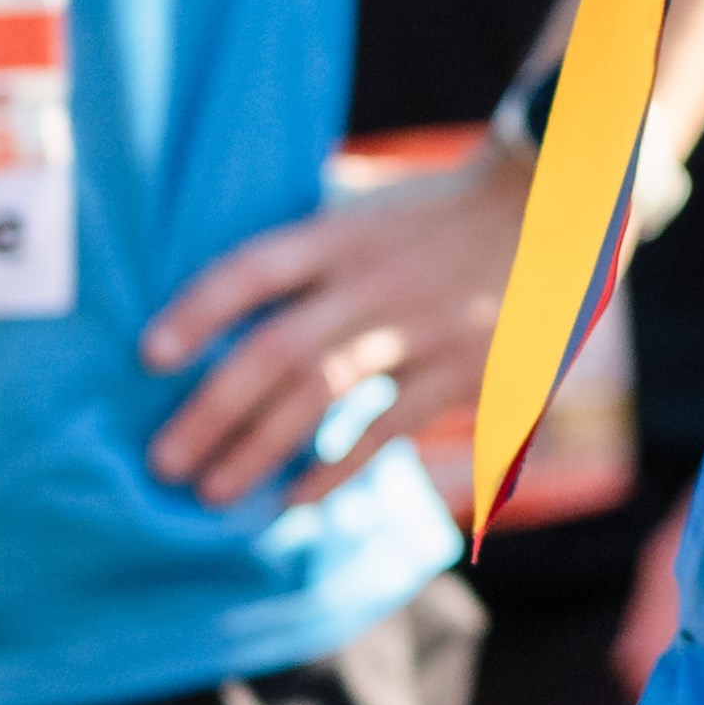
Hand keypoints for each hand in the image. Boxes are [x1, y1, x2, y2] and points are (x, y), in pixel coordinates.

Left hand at [143, 154, 528, 510]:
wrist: (555, 211)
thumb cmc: (438, 213)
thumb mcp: (367, 206)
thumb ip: (305, 247)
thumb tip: (214, 285)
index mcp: (343, 234)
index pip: (255, 268)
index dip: (197, 309)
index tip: (148, 356)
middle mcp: (375, 283)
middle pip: (278, 350)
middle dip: (212, 411)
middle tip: (162, 462)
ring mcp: (421, 330)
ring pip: (325, 396)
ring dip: (259, 449)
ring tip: (211, 492)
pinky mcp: (464, 373)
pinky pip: (388, 430)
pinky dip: (337, 468)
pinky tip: (295, 498)